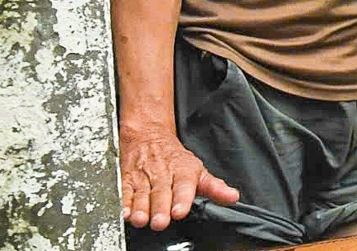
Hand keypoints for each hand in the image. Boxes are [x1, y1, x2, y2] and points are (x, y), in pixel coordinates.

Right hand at [118, 123, 240, 229]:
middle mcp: (162, 173)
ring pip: (141, 193)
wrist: (148, 134)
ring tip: (141, 219)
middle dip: (160, 208)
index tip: (179, 211)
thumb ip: (214, 187)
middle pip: (161, 192)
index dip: (182, 199)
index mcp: (183, 171)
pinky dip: (123, 202)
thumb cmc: (174, 158)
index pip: (184, 185)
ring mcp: (143, 176)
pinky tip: (124, 212)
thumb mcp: (198, 170)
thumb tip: (233, 197)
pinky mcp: (127, 178)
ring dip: (140, 207)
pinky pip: (124, 191)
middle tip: (161, 221)